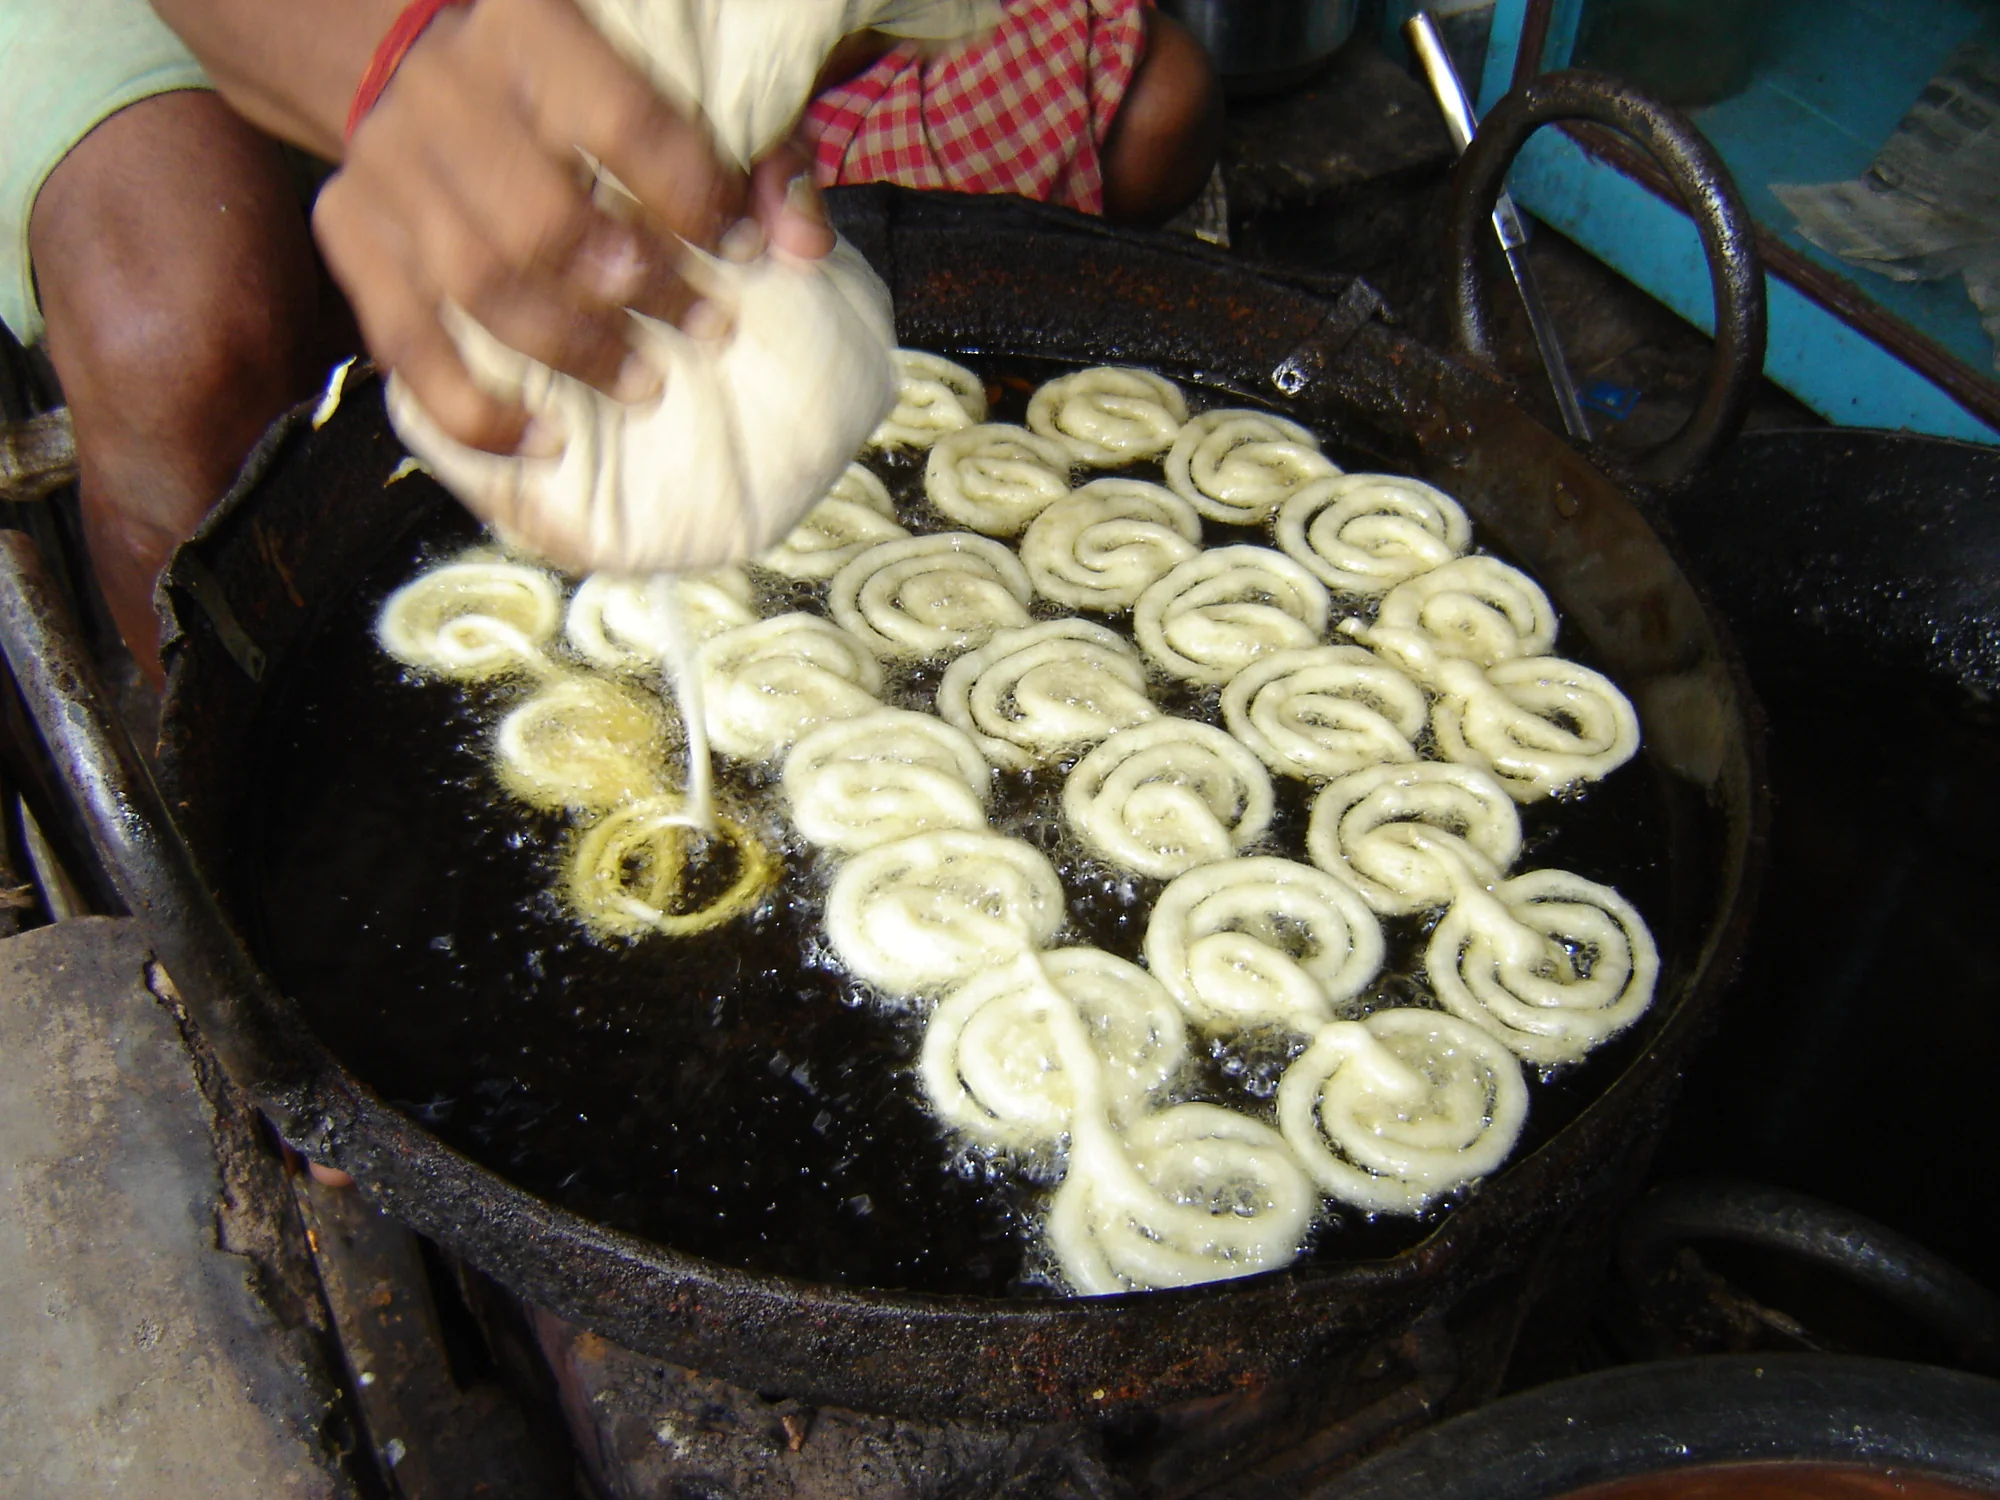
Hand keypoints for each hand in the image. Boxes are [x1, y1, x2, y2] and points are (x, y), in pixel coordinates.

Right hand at [315, 0, 823, 454]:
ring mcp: (388, 167)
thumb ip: (755, 157)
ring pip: (478, 284)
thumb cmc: (572, 92)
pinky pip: (405, 343)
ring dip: (572, 350)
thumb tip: (800, 246)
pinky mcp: (353, 236)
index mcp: (532, 30)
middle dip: (637, 289)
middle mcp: (447, 91)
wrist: (410, 58)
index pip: (622, 121)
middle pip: (542, 217)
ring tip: (643, 385)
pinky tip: (539, 438)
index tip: (739, 251)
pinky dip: (472, 407)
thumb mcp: (672, 88)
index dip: (692, 198)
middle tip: (705, 330)